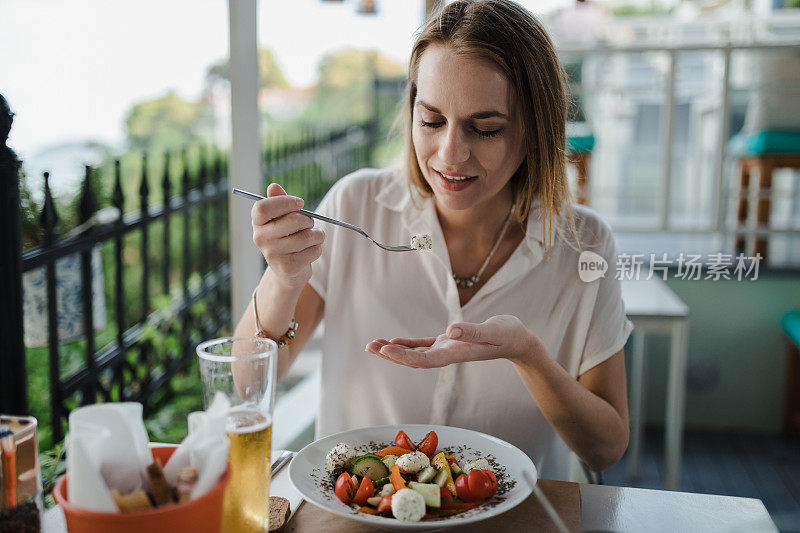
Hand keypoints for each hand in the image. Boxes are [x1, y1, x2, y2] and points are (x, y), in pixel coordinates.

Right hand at [251, 183, 324, 288]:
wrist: (286, 270)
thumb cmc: (287, 237)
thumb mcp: (282, 218)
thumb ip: (280, 201)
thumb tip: (273, 186)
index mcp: (257, 222)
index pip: (263, 207)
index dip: (285, 202)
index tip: (300, 203)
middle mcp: (260, 238)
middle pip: (292, 221)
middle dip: (308, 220)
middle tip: (309, 222)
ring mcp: (272, 254)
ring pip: (306, 237)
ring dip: (317, 235)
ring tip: (313, 237)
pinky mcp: (287, 268)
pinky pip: (313, 251)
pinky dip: (317, 248)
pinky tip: (310, 250)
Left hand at [365, 315, 543, 368]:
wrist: (519, 340)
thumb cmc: (508, 335)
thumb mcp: (492, 331)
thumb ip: (472, 332)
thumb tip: (450, 331)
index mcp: (456, 354)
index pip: (424, 360)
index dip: (403, 356)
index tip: (385, 350)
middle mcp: (448, 355)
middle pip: (414, 359)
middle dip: (391, 354)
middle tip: (370, 346)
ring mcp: (447, 350)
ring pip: (415, 354)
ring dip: (394, 350)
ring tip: (373, 345)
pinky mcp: (449, 343)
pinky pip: (423, 346)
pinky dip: (408, 345)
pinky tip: (393, 341)